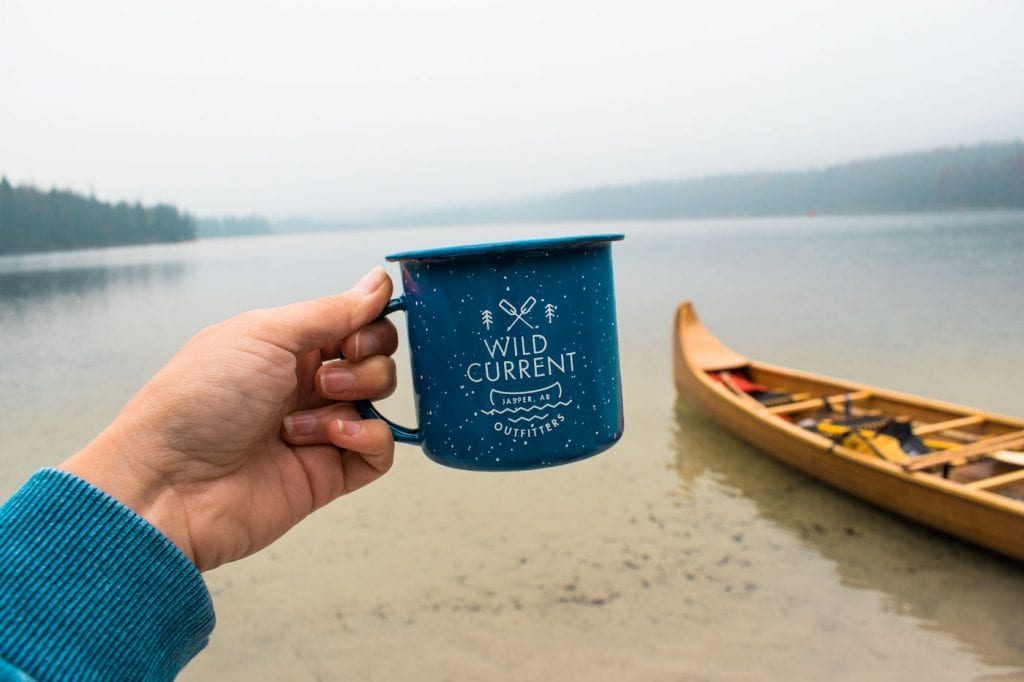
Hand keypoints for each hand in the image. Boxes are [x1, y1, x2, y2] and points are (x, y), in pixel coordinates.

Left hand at [60, 267, 397, 570]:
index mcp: (286, 346)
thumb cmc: (197, 403)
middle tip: (323, 379)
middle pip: (374, 358)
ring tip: (301, 422)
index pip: (355, 322)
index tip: (353, 333)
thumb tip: (378, 281)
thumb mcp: (264, 335)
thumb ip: (331, 311)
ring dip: (352, 400)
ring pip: (379, 400)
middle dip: (363, 362)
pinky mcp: (329, 472)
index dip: (368, 323)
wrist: (168, 486)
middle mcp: (305, 384)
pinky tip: (333, 438)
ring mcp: (319, 428)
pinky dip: (369, 438)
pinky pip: (380, 450)